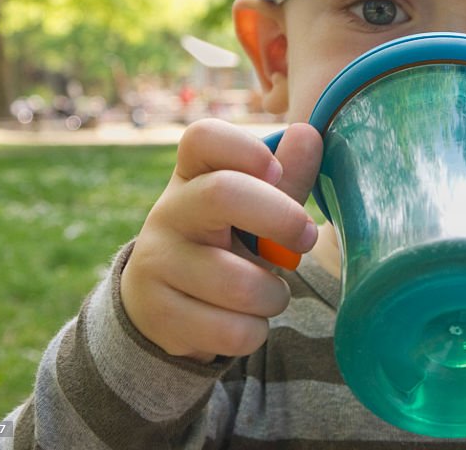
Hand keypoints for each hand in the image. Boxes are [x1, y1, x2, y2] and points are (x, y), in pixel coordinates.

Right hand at [121, 119, 321, 362]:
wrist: (165, 306)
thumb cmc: (225, 242)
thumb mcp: (252, 208)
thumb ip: (285, 176)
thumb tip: (308, 135)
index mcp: (192, 175)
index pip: (203, 138)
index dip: (245, 149)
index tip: (275, 171)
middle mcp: (167, 211)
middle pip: (222, 194)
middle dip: (280, 217)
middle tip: (306, 237)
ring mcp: (156, 262)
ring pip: (239, 282)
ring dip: (274, 295)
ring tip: (269, 294)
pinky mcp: (157, 314)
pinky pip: (231, 330)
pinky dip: (254, 331)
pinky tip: (243, 322)